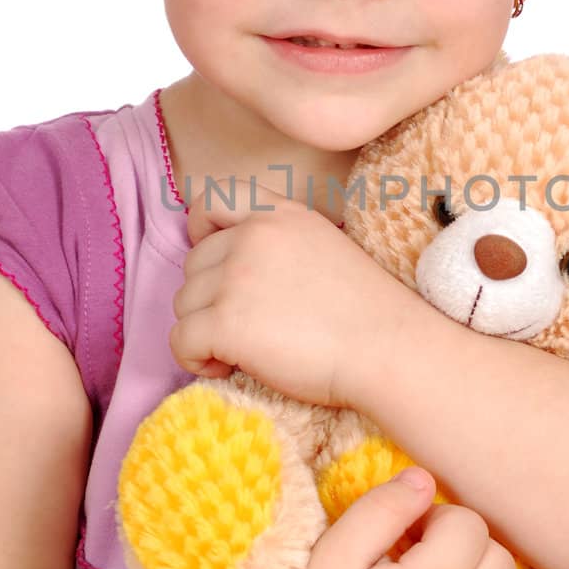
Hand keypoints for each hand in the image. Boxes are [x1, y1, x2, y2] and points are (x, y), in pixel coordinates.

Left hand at [170, 177, 415, 408]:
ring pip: (183, 304)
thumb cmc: (367, 312)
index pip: (211, 201)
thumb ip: (279, 242)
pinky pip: (180, 341)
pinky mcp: (226, 321)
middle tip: (247, 326)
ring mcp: (237, 276)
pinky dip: (196, 359)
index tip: (217, 265)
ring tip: (243, 350)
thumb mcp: (324, 246)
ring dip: (204, 330)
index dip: (200, 233)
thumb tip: (235, 271)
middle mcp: (254, 236)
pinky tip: (228, 368)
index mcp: (279, 214)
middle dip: (209, 298)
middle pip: (193, 264)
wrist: (389, 348)